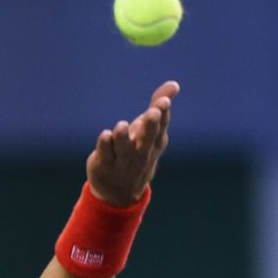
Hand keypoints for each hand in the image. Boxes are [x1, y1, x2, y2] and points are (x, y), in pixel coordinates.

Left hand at [86, 81, 179, 206]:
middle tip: (152, 113)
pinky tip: (105, 135)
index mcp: (153, 143)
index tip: (163, 101)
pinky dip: (105, 144)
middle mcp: (140, 152)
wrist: (119, 193)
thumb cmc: (137, 152)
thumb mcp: (149, 132)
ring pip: (123, 148)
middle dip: (150, 126)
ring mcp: (122, 161)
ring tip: (121, 125)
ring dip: (122, 136)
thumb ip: (158, 107)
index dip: (162, 114)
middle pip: (147, 139)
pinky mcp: (103, 164)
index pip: (160, 127)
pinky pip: (105, 154)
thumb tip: (174, 84)